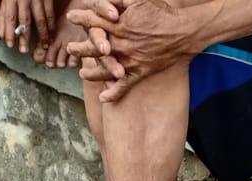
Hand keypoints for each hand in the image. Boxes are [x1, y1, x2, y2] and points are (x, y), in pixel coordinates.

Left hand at [0, 0, 59, 54]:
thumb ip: (4, 15)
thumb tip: (2, 34)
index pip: (9, 16)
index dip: (9, 31)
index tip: (10, 44)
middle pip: (24, 20)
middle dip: (24, 37)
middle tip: (24, 50)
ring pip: (40, 19)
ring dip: (42, 34)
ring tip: (43, 46)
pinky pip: (50, 14)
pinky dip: (51, 25)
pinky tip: (51, 34)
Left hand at [68, 0, 202, 100]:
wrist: (182, 32)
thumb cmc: (162, 12)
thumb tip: (107, 0)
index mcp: (120, 23)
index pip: (95, 20)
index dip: (82, 18)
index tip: (71, 17)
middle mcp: (122, 43)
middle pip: (95, 46)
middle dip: (81, 48)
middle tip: (69, 49)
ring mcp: (130, 59)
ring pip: (106, 68)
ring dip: (92, 73)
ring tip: (81, 74)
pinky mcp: (140, 72)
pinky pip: (125, 85)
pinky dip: (114, 93)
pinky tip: (104, 99)